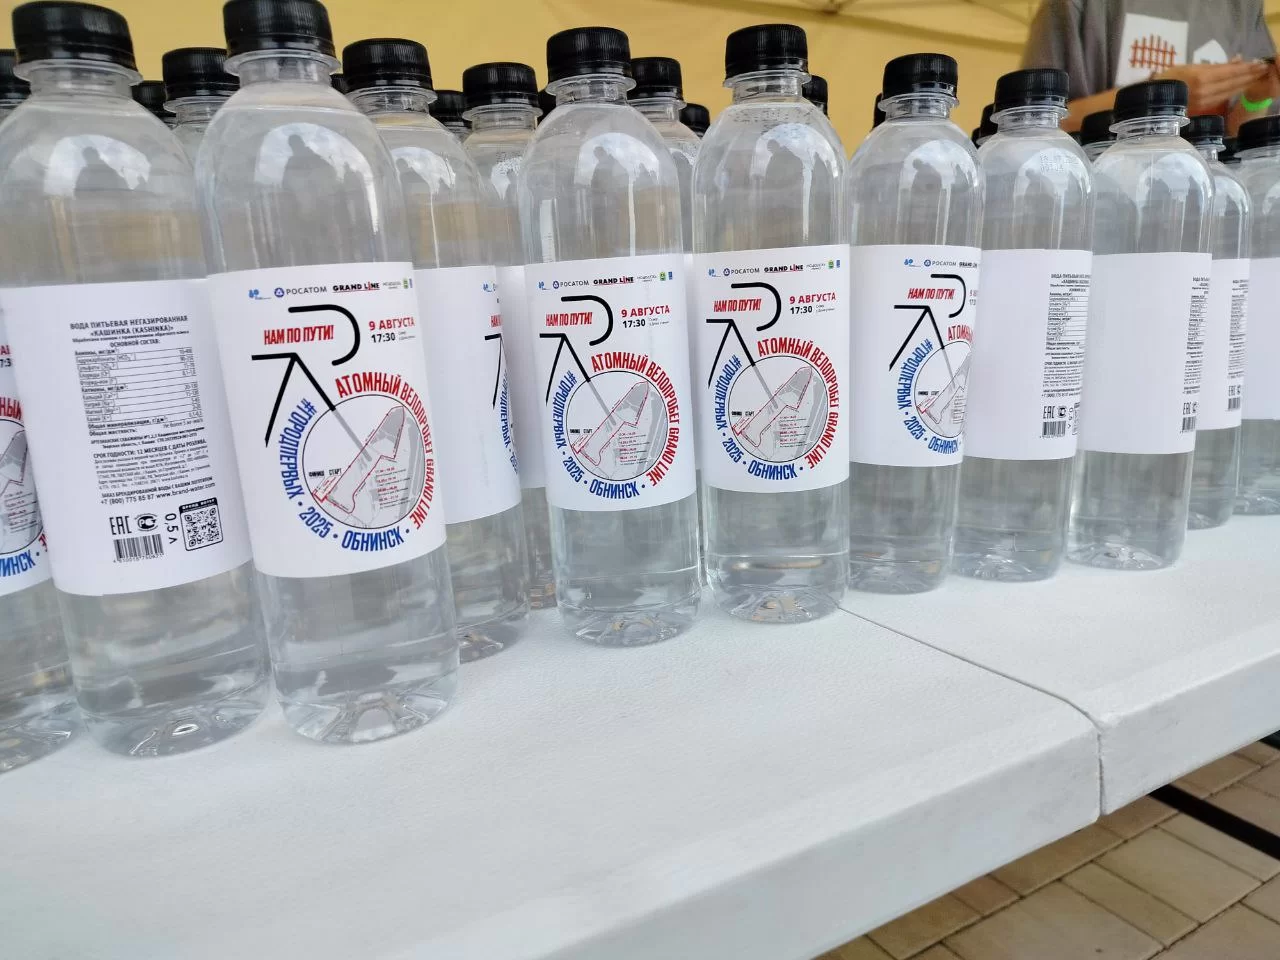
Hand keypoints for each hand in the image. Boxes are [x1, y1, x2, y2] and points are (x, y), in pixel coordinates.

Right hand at [1153, 61, 1271, 114]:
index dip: (1246, 67)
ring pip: (1230, 91)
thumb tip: (1237, 61)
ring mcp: (1204, 101)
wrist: (1152, 98)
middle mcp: (1205, 90)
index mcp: (1201, 77)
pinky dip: (1233, 91)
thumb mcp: (1192, 66)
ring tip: (1255, 77)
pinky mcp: (1202, 108)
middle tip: (1261, 69)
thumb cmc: (1170, 78)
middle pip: (1233, 82)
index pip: (1230, 71)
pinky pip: (1222, 98)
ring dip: (1244, 84)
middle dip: (1249, 75)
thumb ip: (1214, 66)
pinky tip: (1240, 87)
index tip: (1258, 63)